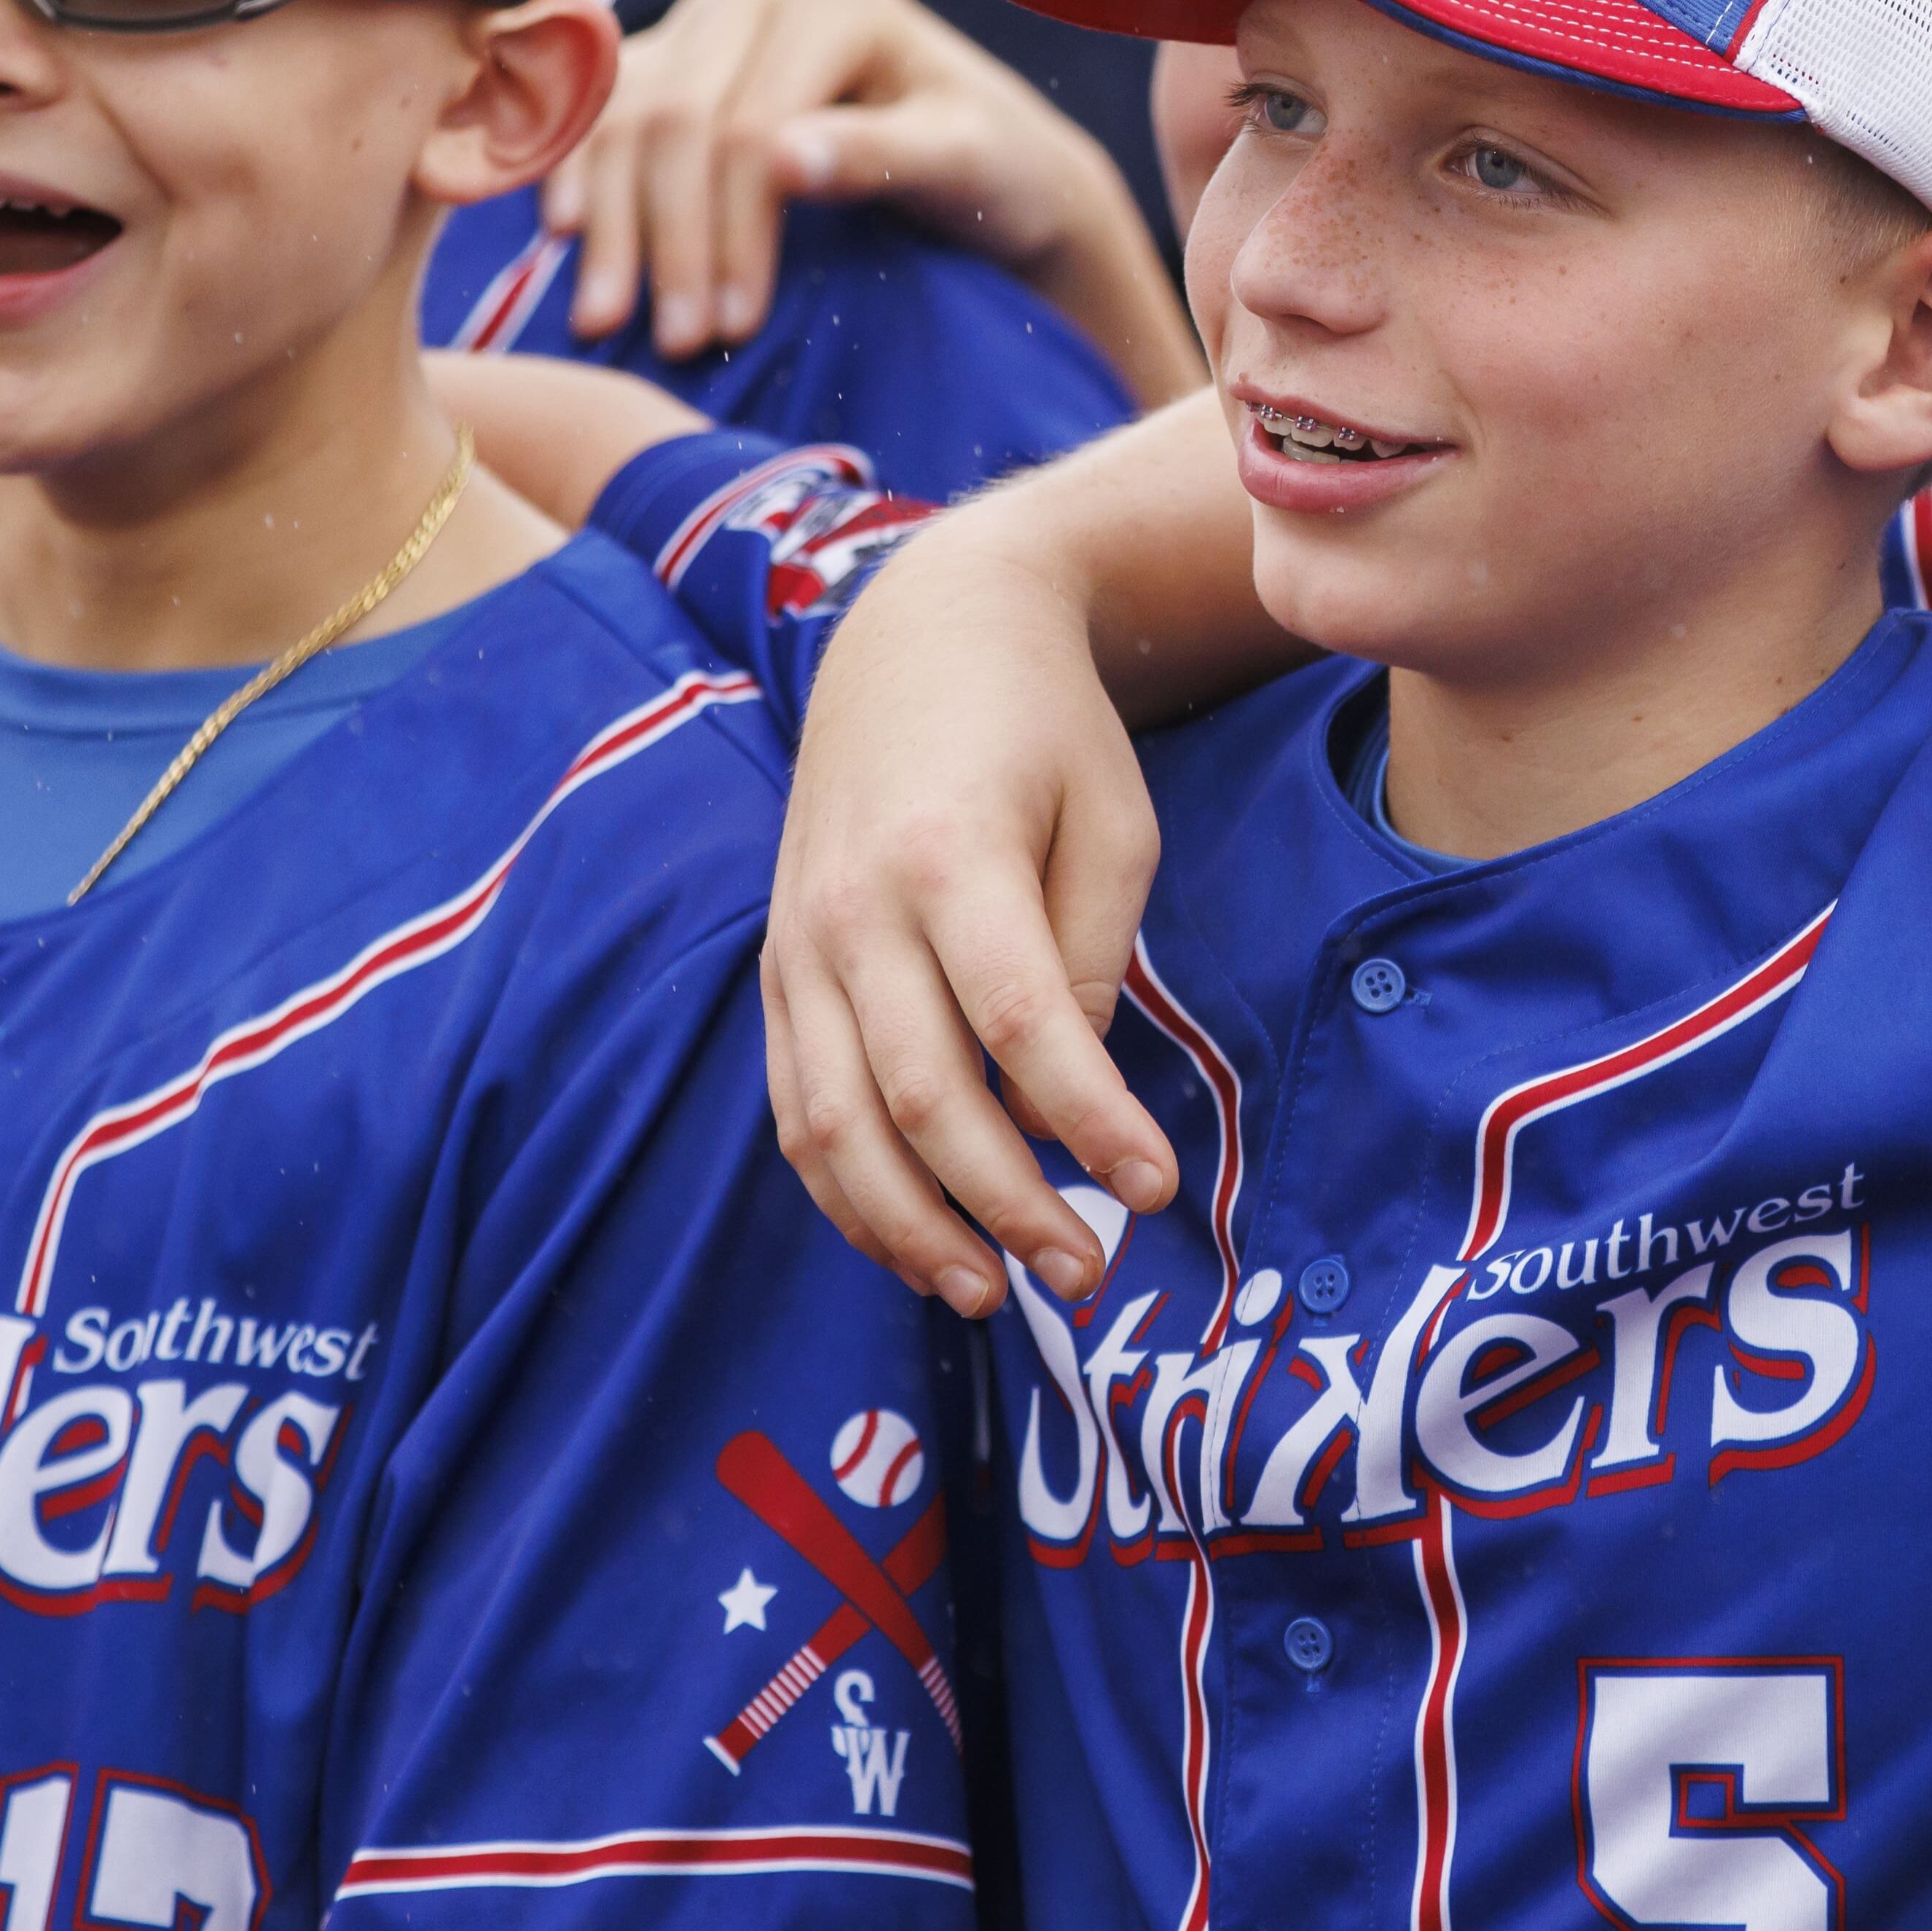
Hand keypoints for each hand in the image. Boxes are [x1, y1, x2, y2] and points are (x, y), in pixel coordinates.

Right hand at [552, 0, 1196, 400]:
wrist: (989, 161)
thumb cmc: (993, 166)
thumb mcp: (963, 162)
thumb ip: (881, 155)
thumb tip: (782, 159)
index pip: (750, 126)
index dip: (731, 232)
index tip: (730, 326)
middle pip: (677, 118)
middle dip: (666, 239)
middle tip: (669, 343)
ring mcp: (709, 15)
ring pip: (625, 115)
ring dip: (606, 221)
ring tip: (600, 319)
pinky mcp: (675, 53)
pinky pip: (601, 112)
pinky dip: (580, 175)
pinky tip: (563, 241)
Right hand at [759, 512, 1179, 1312]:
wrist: (922, 635)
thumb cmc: (1046, 732)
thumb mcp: (1112, 821)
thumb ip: (1087, 957)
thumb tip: (1065, 1091)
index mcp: (953, 857)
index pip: (1020, 1025)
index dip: (1086, 1123)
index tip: (1153, 1192)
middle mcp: (857, 907)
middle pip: (919, 1094)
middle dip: (1005, 1203)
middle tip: (1085, 1271)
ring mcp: (800, 942)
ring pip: (833, 1123)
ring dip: (911, 1226)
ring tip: (992, 1295)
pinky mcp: (777, 968)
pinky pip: (794, 1105)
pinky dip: (848, 1191)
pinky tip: (916, 1243)